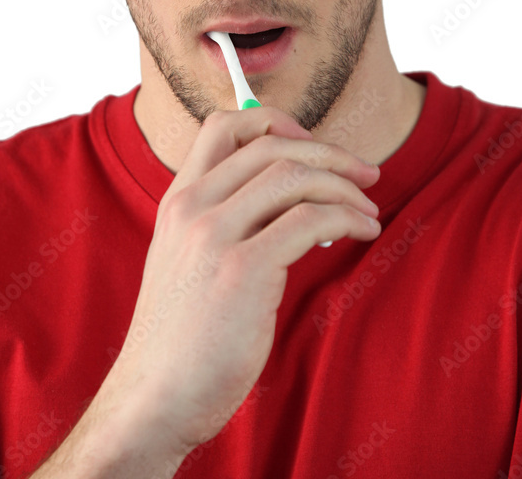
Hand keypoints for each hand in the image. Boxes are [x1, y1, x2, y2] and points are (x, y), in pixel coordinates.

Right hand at [107, 105, 380, 459]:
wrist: (153, 400)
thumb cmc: (180, 338)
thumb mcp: (185, 260)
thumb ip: (222, 221)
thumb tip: (290, 196)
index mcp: (178, 201)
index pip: (223, 126)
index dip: (274, 121)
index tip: (309, 143)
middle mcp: (192, 207)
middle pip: (271, 145)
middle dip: (329, 152)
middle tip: (365, 172)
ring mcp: (214, 236)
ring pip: (294, 176)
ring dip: (344, 186)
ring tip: (368, 209)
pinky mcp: (244, 271)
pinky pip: (310, 220)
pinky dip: (347, 217)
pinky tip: (361, 232)